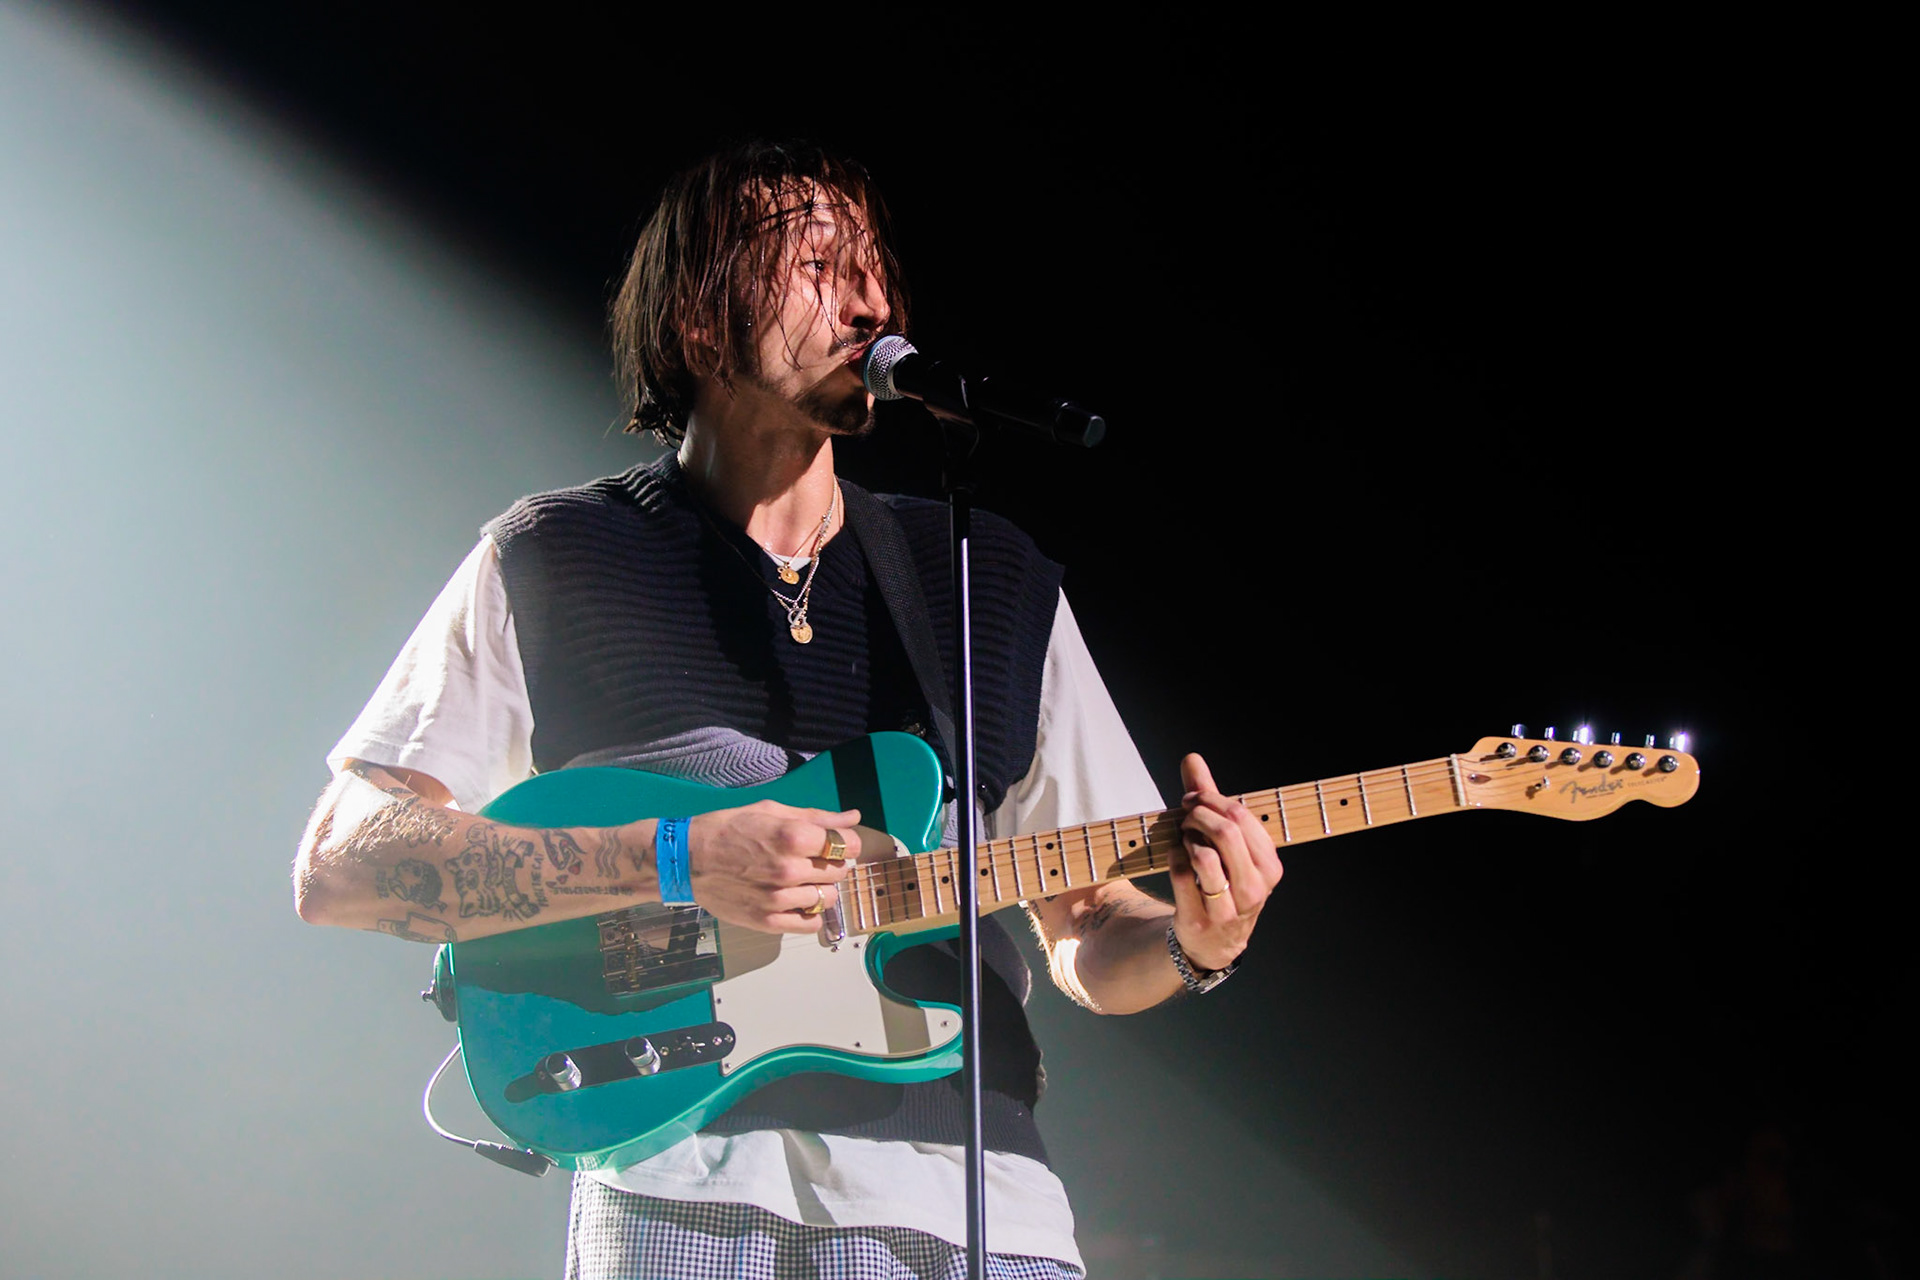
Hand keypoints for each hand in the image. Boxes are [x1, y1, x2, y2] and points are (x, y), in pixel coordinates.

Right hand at [685, 800, 860, 932]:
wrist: (687, 860)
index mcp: (793, 836)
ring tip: (797, 880)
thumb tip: (853, 818)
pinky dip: (809, 913)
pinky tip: (794, 900)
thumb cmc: (729, 828)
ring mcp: (779, 899)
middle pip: (839, 871)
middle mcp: (789, 869)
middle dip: (830, 863)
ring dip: (819, 888)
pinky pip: (811, 924)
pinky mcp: (769, 922)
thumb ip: (817, 817)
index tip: (832, 843)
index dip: (844, 842)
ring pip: (828, 898)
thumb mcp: (771, 811)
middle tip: (808, 859)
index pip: (847, 845)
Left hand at [1168, 754, 1282, 971]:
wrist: (1214, 941)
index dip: (1212, 800)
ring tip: (1184, 839)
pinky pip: (1181, 875)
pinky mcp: (1200, 918)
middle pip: (1225, 832)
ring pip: (1204, 855)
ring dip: (1186, 839)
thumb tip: (1191, 758)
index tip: (1193, 799)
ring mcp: (1229, 907)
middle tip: (1185, 814)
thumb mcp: (1227, 844)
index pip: (1242, 817)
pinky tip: (1176, 856)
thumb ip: (1210, 799)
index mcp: (1270, 866)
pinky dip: (1173, 857)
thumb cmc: (1223, 881)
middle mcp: (1255, 888)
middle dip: (1198, 815)